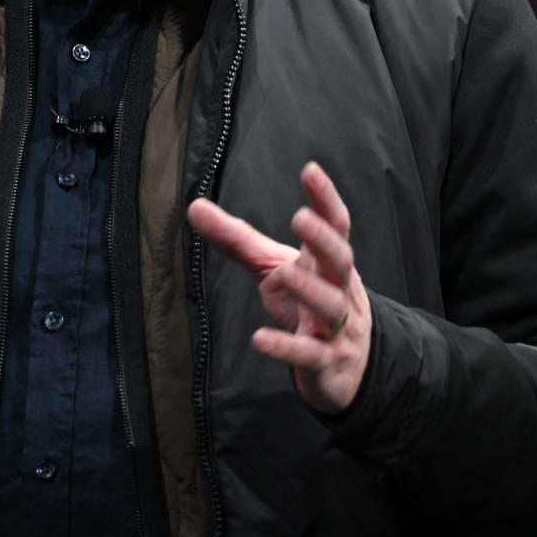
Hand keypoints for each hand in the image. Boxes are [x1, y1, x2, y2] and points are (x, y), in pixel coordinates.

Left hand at [187, 162, 369, 413]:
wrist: (343, 366)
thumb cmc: (305, 304)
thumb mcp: (272, 267)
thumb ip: (238, 239)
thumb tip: (194, 206)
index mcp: (327, 263)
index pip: (336, 227)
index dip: (326, 200)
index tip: (311, 170)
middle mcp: (339, 290)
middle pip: (341, 262)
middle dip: (324, 241)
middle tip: (301, 218)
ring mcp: (335, 328)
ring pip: (330, 308)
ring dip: (310, 291)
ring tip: (285, 273)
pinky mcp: (324, 363)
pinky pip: (308, 355)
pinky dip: (285, 347)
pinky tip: (260, 339)